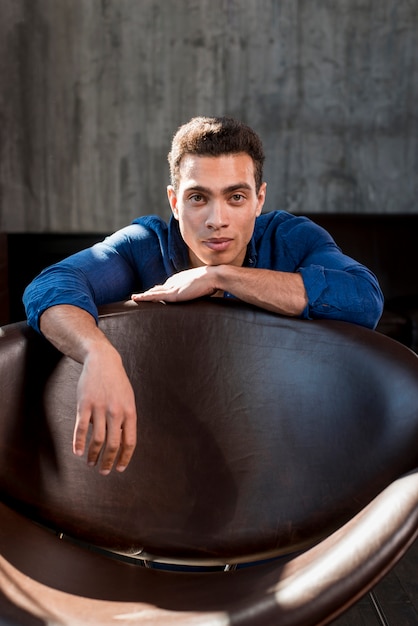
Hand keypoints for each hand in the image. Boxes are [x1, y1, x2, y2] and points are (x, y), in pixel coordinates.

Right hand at [74, 345, 136, 474]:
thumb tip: (121, 442)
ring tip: (91, 463)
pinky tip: (78, 452)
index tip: (119, 468)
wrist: (103, 361)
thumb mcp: (128, 400)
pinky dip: (78, 443)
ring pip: (96, 440)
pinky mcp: (84, 405)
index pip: (130, 442)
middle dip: (108, 462)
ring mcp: (99, 408)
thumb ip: (125, 420)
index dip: (125, 458)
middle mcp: (116, 412)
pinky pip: (81, 429)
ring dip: (93, 455)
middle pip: (113, 444)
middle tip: (104, 472)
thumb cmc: (117, 383)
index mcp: (130, 412)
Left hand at [131, 266, 216, 302]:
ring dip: (144, 295)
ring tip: (134, 298)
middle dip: (149, 293)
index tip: (151, 293)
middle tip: (138, 297)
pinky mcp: (172, 293)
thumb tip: (202, 293)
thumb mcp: (201, 286)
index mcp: (179, 279)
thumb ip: (197, 290)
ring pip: (154, 292)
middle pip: (158, 289)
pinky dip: (145, 297)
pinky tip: (136, 298)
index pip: (166, 287)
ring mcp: (172, 287)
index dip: (157, 291)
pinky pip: (154, 296)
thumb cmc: (212, 282)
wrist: (213, 277)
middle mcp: (173, 281)